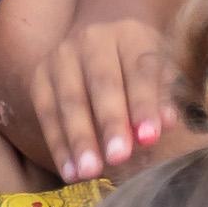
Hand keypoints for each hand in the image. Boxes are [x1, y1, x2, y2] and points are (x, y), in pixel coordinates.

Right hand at [16, 12, 192, 184]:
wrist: (101, 47)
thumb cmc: (139, 70)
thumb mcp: (161, 75)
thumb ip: (165, 97)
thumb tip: (167, 122)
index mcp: (131, 35)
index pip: (140, 70)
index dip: (144, 104)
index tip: (150, 138)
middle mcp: (92, 39)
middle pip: (102, 83)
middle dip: (110, 122)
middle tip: (119, 157)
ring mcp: (61, 56)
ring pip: (70, 100)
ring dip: (80, 138)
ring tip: (90, 172)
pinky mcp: (40, 77)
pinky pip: (47, 114)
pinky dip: (58, 145)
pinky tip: (70, 172)